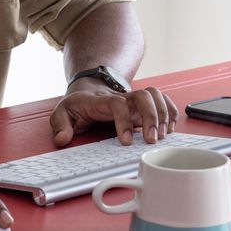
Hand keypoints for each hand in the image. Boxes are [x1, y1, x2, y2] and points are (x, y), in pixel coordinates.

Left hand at [50, 83, 178, 146]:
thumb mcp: (62, 112)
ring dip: (163, 114)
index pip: (117, 103)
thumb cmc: (78, 104)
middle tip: (152, 140)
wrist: (88, 88)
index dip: (124, 120)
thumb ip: (60, 125)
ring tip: (163, 136)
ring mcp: (134, 99)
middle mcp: (122, 96)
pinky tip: (170, 127)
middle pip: (143, 96)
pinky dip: (170, 112)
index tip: (126, 141)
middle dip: (151, 117)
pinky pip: (162, 100)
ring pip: (155, 95)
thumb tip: (63, 138)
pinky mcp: (142, 104)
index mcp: (102, 100)